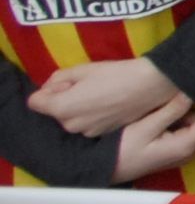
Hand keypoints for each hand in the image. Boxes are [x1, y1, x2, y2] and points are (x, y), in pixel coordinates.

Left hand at [34, 58, 181, 137]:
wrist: (151, 85)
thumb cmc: (116, 74)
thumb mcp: (82, 69)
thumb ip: (58, 78)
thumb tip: (51, 88)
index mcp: (61, 108)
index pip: (34, 102)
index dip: (49, 90)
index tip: (67, 83)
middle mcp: (70, 125)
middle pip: (54, 112)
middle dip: (64, 100)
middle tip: (87, 86)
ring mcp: (87, 132)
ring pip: (72, 119)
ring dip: (79, 109)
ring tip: (101, 95)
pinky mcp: (102, 134)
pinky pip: (87, 124)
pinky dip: (93, 116)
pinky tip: (110, 105)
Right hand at [107, 98, 194, 181]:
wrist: (108, 169)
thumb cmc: (123, 149)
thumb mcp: (146, 127)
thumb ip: (172, 110)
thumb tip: (191, 91)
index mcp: (187, 144)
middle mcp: (192, 150)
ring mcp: (186, 151)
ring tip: (182, 91)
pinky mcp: (178, 150)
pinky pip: (192, 130)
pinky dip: (188, 117)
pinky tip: (173, 105)